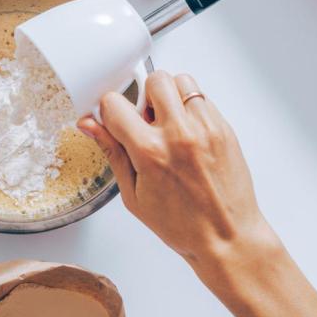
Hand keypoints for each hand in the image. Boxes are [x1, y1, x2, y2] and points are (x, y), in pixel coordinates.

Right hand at [78, 72, 279, 272]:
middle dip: (144, 96)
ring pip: (182, 81)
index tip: (115, 121)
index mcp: (150, 152)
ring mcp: (206, 128)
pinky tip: (188, 135)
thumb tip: (90, 125)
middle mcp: (179, 134)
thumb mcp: (133, 195)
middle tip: (147, 122)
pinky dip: (191, 109)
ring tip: (170, 125)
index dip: (110, 111)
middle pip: (154, 79)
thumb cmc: (182, 225)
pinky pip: (203, 98)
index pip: (115, 103)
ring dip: (171, 97)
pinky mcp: (224, 129)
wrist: (226, 237)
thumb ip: (113, 152)